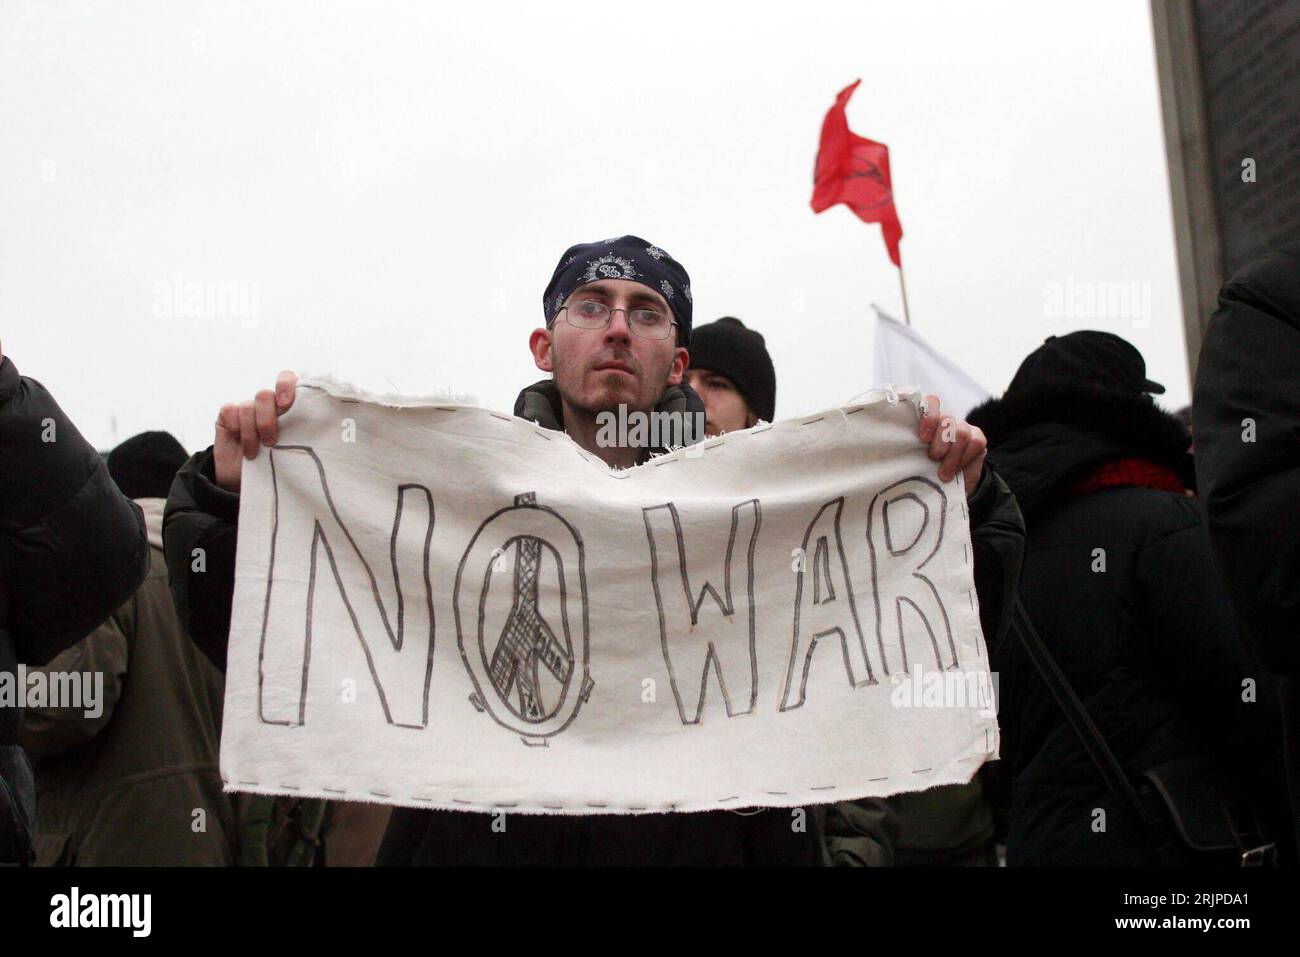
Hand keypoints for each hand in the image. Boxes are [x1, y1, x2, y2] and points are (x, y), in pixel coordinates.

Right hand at [213, 370, 297, 490]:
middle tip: (271, 442)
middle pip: (265, 395)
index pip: (287, 379)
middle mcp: (267, 404)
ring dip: (251, 432)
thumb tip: (329, 429)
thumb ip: (305, 433)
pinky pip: (230, 410)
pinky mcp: (228, 415)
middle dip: (267, 420)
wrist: (246, 483)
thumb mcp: (296, 450)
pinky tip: (239, 442)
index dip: (285, 385)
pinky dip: (236, 427)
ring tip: (254, 453)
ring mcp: (247, 409)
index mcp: (287, 407)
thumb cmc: (278, 465)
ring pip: (248, 406)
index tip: (286, 403)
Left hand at [917, 393, 986, 497]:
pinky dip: (964, 459)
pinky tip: (956, 470)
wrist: (949, 488)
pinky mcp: (978, 439)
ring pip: (961, 432)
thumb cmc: (925, 472)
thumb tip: (891, 449)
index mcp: (928, 421)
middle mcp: (946, 421)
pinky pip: (975, 443)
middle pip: (946, 420)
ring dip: (951, 455)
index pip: (931, 402)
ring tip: (943, 473)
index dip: (928, 417)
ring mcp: (964, 428)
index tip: (923, 437)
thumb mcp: (913, 459)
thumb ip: (907, 448)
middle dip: (939, 442)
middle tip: (932, 458)